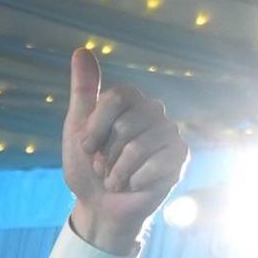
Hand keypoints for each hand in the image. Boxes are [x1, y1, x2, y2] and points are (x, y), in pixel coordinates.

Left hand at [60, 47, 188, 252]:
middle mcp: (153, 111)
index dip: (96, 127)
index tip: (86, 146)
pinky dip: (135, 181)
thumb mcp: (77, 127)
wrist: (100, 206)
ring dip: (117, 171)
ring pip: (137, 148)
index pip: (116, 97)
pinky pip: (155, 165)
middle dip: (105, 154)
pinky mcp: (180, 157)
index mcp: (131, 100)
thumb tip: (82, 50)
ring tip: (116, 178)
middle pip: (125, 124)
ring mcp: (170, 133)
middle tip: (103, 166)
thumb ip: (83, 90)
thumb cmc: (88, 167)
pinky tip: (135, 184)